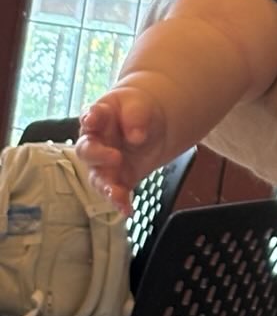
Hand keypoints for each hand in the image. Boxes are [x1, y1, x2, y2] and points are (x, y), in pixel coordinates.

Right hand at [78, 87, 166, 213]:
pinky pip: (115, 192)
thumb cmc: (137, 109)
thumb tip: (136, 136)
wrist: (150, 123)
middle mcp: (95, 142)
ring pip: (97, 177)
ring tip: (115, 193)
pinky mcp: (117, 178)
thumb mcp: (139, 105)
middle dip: (97, 155)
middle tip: (115, 157)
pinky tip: (126, 210)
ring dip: (105, 186)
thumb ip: (136, 117)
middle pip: (87, 151)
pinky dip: (119, 202)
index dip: (90, 118)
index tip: (91, 120)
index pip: (91, 116)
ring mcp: (103, 164)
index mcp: (99, 117)